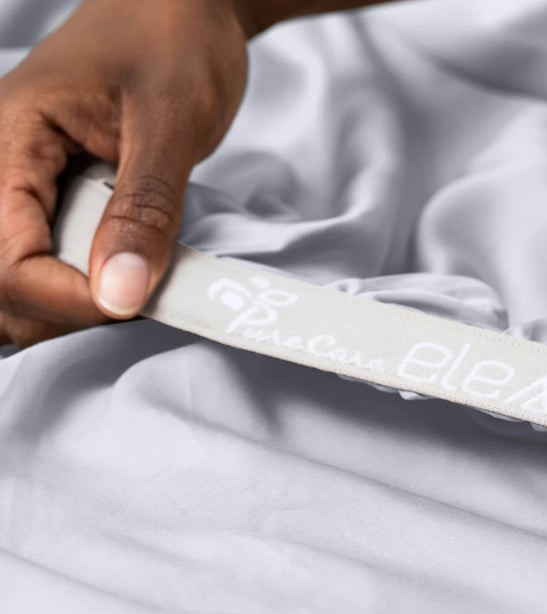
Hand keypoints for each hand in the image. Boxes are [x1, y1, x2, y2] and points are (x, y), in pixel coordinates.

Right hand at [0, 0, 248, 347]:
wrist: (186, 8)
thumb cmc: (175, 40)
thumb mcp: (171, 121)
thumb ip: (145, 209)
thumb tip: (120, 296)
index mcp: (10, 137)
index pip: (5, 254)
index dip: (63, 297)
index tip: (129, 304)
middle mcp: (3, 165)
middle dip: (59, 308)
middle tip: (130, 298)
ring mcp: (26, 184)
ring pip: (15, 278)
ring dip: (67, 304)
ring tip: (128, 289)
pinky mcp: (55, 196)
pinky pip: (46, 259)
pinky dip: (80, 287)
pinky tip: (120, 277)